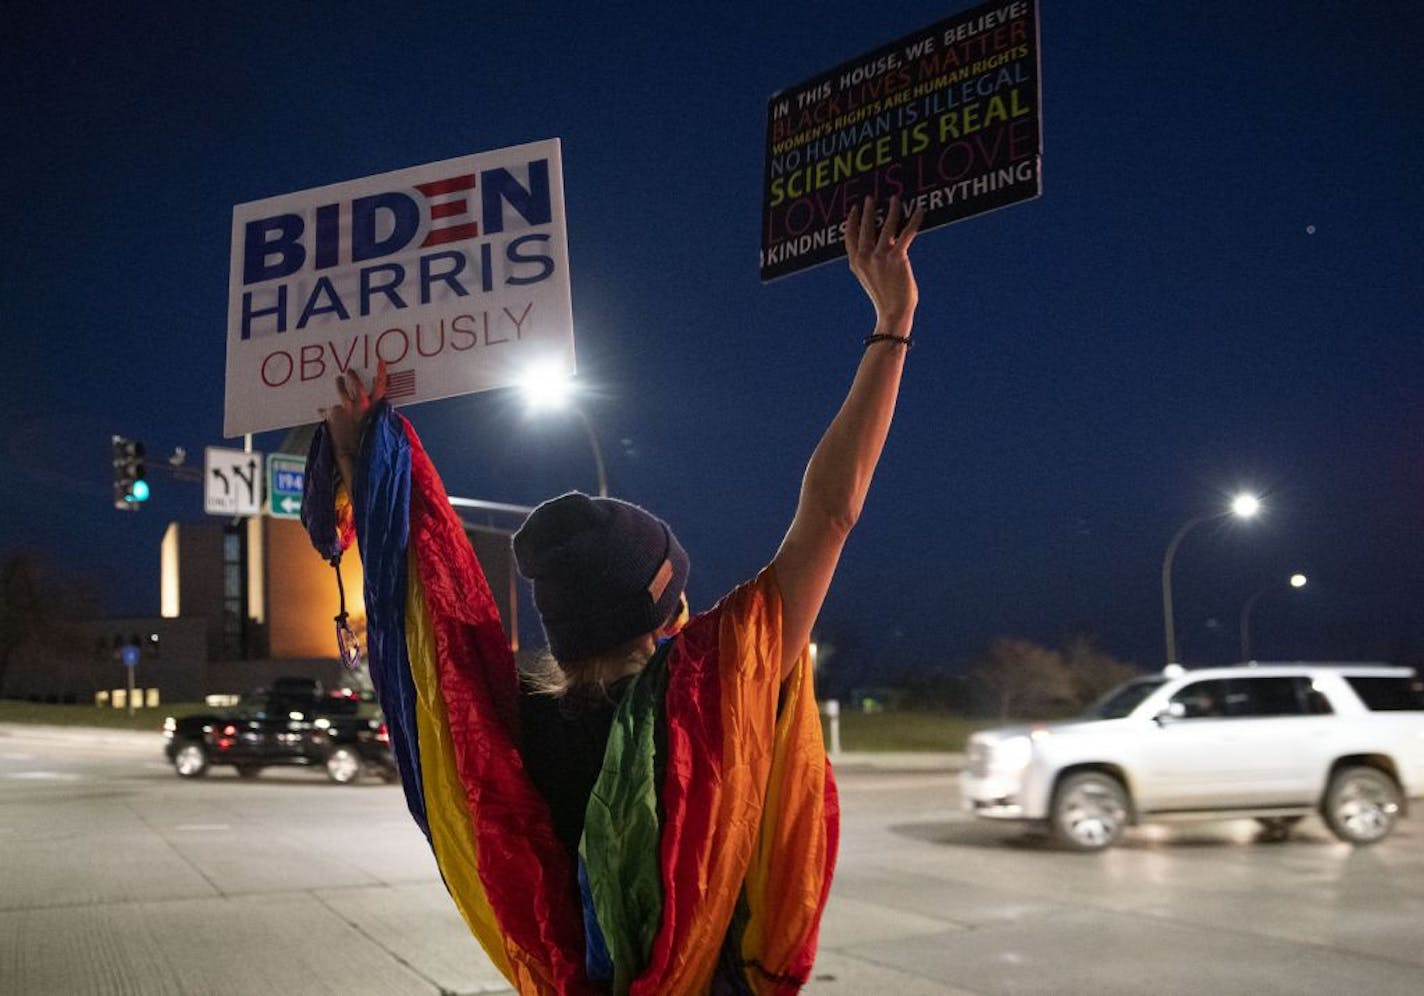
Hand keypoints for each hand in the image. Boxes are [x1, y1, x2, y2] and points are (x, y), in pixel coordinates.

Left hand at [321, 360, 387, 461]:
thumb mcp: (379, 428)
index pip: (381, 386)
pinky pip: (328, 410)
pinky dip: (327, 411)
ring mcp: (346, 409)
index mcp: (375, 408)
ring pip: (341, 390)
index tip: (380, 361)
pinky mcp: (332, 415)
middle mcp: (360, 405)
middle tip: (349, 371)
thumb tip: (378, 408)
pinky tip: (323, 410)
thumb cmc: (368, 443)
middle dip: (353, 376)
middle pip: (356, 384)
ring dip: (339, 384)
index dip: (381, 373)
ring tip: (338, 380)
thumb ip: (377, 415)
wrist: (353, 457)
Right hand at [845, 195, 923, 336]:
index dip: (852, 221)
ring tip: (894, 199)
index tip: (855, 209)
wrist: (893, 312)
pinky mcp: (897, 257)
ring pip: (886, 225)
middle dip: (868, 210)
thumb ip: (873, 259)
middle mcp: (865, 257)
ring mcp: (880, 257)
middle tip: (870, 198)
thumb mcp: (871, 278)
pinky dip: (914, 219)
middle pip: (866, 227)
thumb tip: (886, 241)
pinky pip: (907, 232)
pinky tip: (920, 209)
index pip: (850, 236)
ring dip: (892, 209)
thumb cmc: (885, 298)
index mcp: (856, 263)